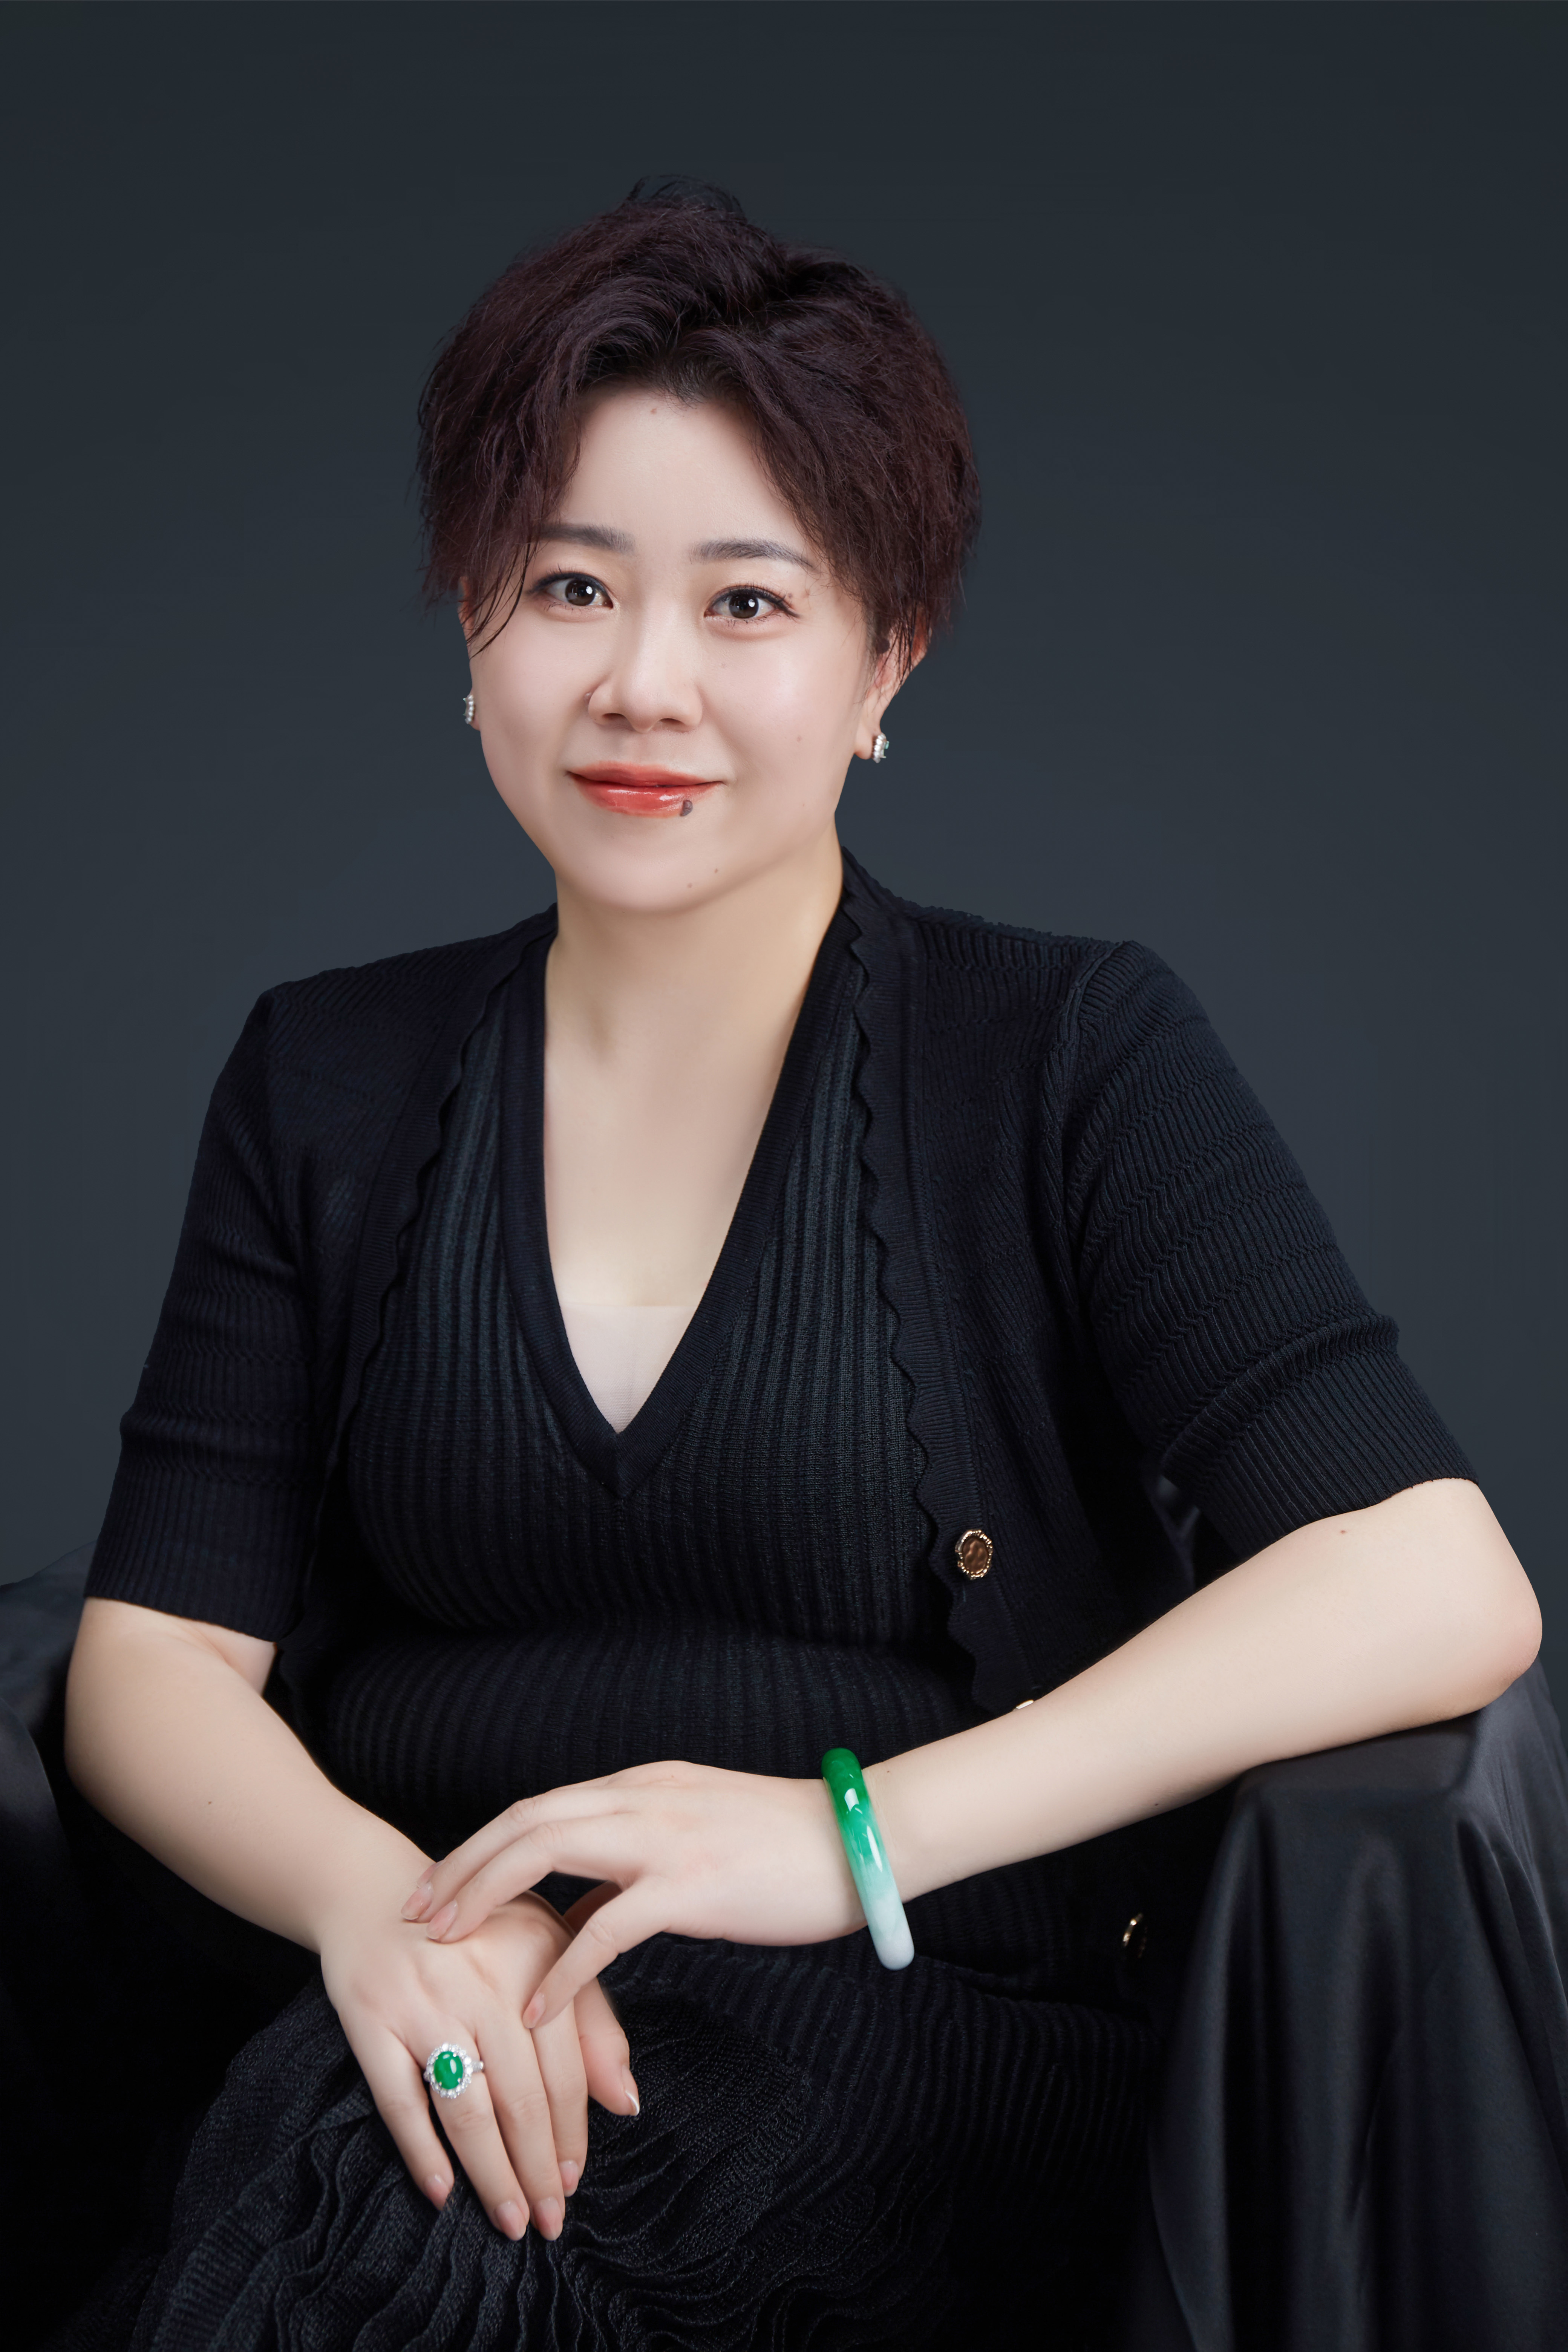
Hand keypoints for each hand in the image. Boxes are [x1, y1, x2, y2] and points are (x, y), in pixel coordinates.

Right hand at [317, 1853, 638, 2241]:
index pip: (565, 2068)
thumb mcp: (545, 1947)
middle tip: (549, 2221)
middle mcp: (482, 1982)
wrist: (371, 1890)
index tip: (576, 2182)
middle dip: (539, 2169)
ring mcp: (424, 2003)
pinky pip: (400, 2101)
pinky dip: (421, 2151)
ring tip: (510, 2220)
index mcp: (534, 1959)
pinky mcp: (372, 2021)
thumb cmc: (477, 1930)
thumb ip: (591, 2019)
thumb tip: (627, 2103)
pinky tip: (442, 2192)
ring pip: (467, 2109)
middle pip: (520, 2097)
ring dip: (491, 2175)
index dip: (573, 2133)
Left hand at [400, 1762, 863, 2028]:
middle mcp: (641, 1799)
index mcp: (641, 1786)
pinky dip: (561, 1967)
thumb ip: (630, 1867)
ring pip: (548, 1851)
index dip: (480, 1845)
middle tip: (414, 1912)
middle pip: (524, 1821)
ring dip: (487, 1897)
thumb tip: (573, 1914)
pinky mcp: (690, 1885)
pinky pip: (606, 1927)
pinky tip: (533, 2006)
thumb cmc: (782, 1846)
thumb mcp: (692, 1840)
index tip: (435, 1883)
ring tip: (446, 1945)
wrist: (856, 1838)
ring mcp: (663, 1838)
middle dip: (461, 1865)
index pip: (538, 1808)